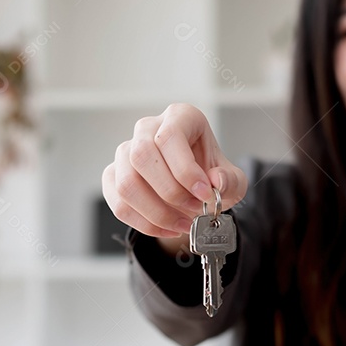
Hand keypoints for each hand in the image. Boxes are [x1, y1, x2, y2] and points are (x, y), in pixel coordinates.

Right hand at [102, 103, 247, 238]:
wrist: (193, 190)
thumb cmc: (209, 177)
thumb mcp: (232, 179)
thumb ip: (230, 181)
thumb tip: (216, 181)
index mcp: (179, 117)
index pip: (169, 137)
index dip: (185, 169)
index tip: (204, 193)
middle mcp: (147, 129)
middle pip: (141, 156)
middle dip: (170, 192)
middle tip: (195, 210)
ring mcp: (125, 152)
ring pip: (126, 184)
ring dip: (157, 213)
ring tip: (183, 224)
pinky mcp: (113, 176)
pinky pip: (119, 204)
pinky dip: (144, 224)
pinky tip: (167, 228)